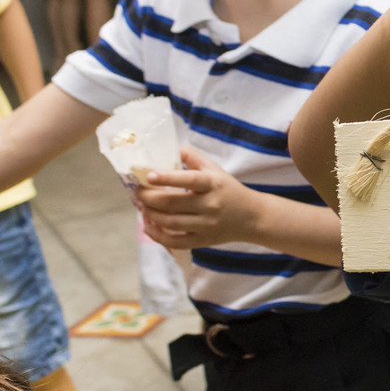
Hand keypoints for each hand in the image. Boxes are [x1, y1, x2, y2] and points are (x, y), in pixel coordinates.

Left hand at [133, 146, 262, 249]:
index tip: (149, 175)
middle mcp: (210, 205)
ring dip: (150, 213)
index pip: (188, 180)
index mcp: (213, 184)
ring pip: (170, 222)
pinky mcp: (204, 240)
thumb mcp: (215, 169)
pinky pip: (176, 242)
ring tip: (142, 205)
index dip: (167, 178)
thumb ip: (193, 157)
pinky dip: (158, 236)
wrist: (252, 217)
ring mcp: (206, 225)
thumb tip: (170, 148)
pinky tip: (148, 226)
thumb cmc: (228, 190)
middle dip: (148, 197)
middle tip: (137, 190)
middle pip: (172, 203)